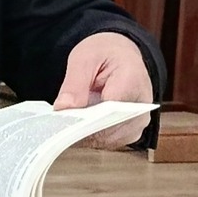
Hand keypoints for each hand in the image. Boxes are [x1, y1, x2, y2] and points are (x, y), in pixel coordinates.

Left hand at [54, 31, 154, 148]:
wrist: (123, 57)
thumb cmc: (107, 54)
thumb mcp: (85, 57)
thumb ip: (74, 83)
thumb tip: (63, 108)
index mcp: (132, 81)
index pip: (108, 110)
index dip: (83, 118)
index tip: (62, 119)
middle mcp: (141, 108)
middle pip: (106, 130)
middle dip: (79, 128)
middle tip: (56, 123)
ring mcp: (136, 124)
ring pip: (104, 140)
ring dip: (82, 134)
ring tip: (65, 122)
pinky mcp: (129, 133)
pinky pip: (105, 142)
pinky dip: (88, 136)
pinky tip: (75, 126)